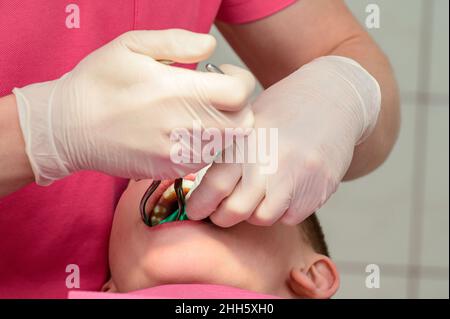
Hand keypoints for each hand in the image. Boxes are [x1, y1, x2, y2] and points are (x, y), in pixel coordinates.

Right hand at [13, 29, 254, 184]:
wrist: (68, 127)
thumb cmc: (98, 82)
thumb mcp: (131, 46)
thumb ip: (177, 42)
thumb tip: (210, 46)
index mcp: (176, 91)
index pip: (239, 92)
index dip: (240, 79)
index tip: (223, 73)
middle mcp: (182, 126)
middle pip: (241, 122)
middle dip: (237, 105)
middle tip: (216, 94)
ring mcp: (176, 153)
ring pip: (226, 143)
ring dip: (223, 126)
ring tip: (199, 112)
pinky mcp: (168, 170)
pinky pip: (205, 160)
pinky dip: (206, 145)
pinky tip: (185, 130)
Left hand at [186, 56, 380, 225]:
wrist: (336, 98)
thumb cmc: (286, 108)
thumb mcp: (250, 117)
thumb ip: (229, 150)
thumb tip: (202, 186)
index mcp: (248, 140)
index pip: (215, 185)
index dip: (199, 205)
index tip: (195, 209)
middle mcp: (271, 160)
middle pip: (236, 210)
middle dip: (223, 217)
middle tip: (221, 213)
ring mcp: (298, 176)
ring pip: (264, 217)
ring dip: (255, 213)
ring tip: (257, 197)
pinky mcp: (320, 188)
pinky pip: (291, 217)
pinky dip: (283, 211)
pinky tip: (284, 191)